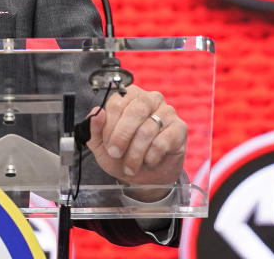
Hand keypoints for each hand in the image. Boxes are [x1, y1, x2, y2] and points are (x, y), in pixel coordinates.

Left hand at [86, 84, 186, 201]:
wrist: (145, 177)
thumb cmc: (122, 155)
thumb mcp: (101, 145)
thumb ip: (94, 128)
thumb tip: (96, 113)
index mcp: (128, 96)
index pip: (117, 104)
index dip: (109, 127)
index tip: (107, 145)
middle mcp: (149, 99)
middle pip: (134, 112)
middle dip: (121, 137)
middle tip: (115, 154)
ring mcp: (167, 112)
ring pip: (147, 130)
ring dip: (135, 153)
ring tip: (130, 165)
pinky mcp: (180, 128)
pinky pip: (162, 141)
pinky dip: (151, 156)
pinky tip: (148, 162)